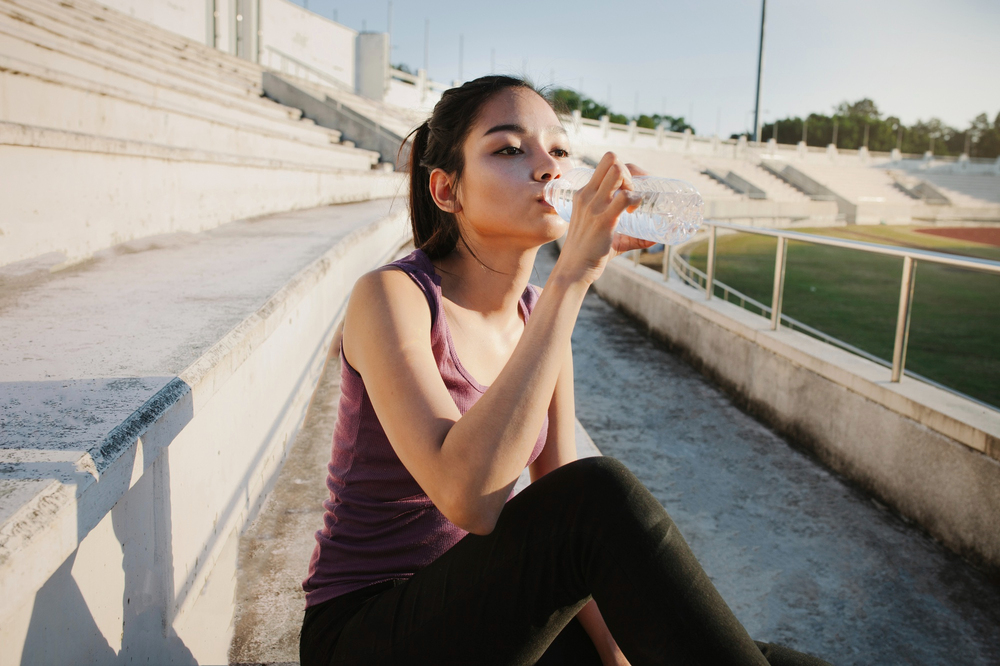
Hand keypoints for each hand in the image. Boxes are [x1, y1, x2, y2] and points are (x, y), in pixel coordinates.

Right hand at [553, 152, 649, 284]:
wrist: (573, 269)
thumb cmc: (589, 253)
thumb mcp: (603, 234)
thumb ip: (629, 235)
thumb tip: (654, 238)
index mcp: (584, 194)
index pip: (605, 163)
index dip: (624, 169)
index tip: (631, 188)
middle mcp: (587, 194)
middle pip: (611, 159)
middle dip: (630, 171)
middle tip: (634, 192)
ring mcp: (594, 205)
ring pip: (618, 172)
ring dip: (633, 182)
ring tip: (634, 201)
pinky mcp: (603, 219)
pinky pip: (625, 197)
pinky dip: (636, 200)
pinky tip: (634, 211)